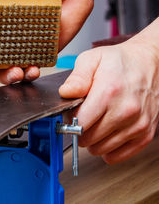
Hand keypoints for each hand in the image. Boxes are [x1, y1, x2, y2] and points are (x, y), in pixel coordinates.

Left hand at [59, 38, 158, 163]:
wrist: (148, 63)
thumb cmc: (118, 61)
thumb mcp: (91, 59)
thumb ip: (77, 78)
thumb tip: (65, 93)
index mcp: (109, 92)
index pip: (80, 122)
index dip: (70, 120)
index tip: (71, 113)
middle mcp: (126, 110)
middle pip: (89, 138)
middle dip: (79, 130)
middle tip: (83, 117)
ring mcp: (138, 124)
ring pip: (101, 149)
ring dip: (93, 141)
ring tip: (95, 123)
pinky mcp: (146, 133)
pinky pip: (119, 155)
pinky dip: (108, 150)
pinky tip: (105, 135)